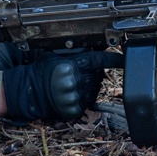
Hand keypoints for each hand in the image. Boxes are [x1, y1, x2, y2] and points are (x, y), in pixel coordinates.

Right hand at [2, 51, 122, 121]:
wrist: (30, 91)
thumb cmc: (44, 71)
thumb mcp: (57, 55)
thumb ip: (77, 52)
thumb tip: (97, 46)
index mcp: (71, 65)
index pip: (99, 60)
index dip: (114, 60)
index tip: (125, 59)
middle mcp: (74, 81)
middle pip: (98, 76)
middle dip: (92, 74)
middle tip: (78, 73)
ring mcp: (74, 96)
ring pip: (94, 89)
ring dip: (88, 86)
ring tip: (73, 84)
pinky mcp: (74, 109)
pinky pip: (88, 102)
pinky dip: (83, 98)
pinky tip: (72, 93)